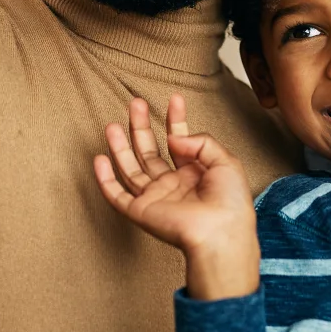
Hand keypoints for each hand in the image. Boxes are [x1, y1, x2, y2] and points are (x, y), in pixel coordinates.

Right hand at [93, 95, 259, 299]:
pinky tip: (100, 159)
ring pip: (130, 169)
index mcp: (194, 174)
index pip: (179, 142)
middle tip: (135, 103)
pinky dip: (105, 179)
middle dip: (141, 127)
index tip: (174, 99)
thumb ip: (201, 142)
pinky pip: (117, 195)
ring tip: (112, 125)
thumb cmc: (230, 203)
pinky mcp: (140, 212)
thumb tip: (173, 138)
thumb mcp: (226, 162)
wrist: (220, 232)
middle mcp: (172, 185)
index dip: (176, 120)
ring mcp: (155, 198)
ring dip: (120, 147)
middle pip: (150, 151)